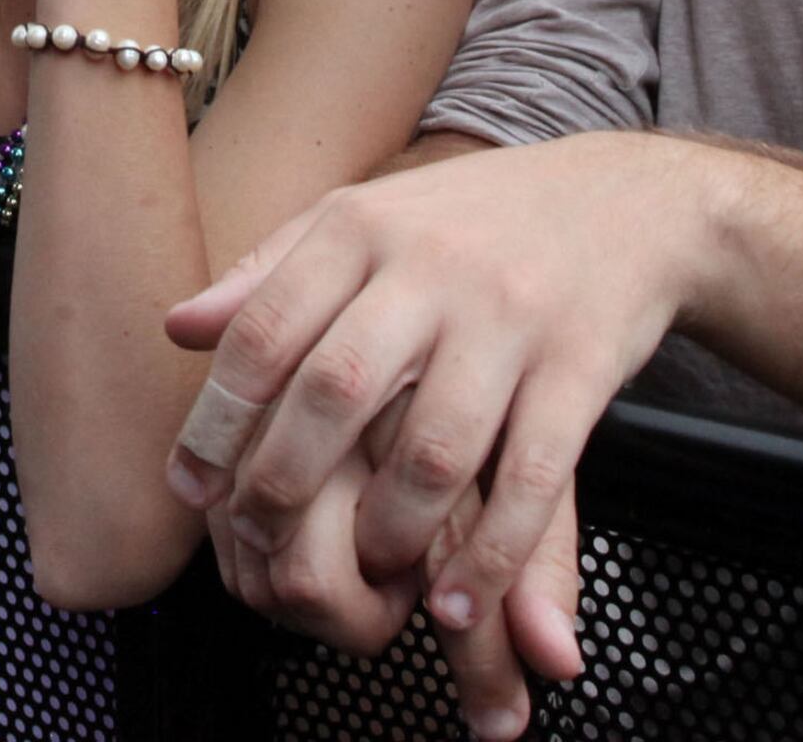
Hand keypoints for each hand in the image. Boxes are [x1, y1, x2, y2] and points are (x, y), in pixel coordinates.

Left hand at [165, 135, 710, 693]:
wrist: (625, 202)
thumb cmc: (470, 223)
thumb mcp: (365, 220)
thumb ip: (271, 273)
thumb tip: (177, 328)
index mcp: (360, 227)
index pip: (265, 330)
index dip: (218, 419)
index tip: (189, 488)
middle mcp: (430, 267)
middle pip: (336, 391)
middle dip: (285, 483)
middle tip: (261, 545)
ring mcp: (511, 317)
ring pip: (433, 447)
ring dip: (389, 529)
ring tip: (367, 571)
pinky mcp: (582, 365)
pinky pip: (530, 477)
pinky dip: (491, 554)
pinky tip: (455, 600)